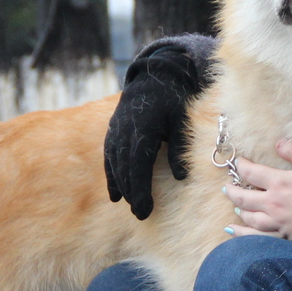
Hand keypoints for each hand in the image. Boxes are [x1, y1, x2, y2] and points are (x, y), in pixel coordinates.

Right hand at [104, 42, 210, 219]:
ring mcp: (115, 129)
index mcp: (143, 127)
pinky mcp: (112, 130)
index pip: (139, 164)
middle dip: (132, 193)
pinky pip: (109, 157)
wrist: (154, 75)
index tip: (145, 208)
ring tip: (131, 206)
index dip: (140, 188)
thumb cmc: (173, 98)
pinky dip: (112, 176)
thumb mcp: (182, 121)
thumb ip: (179, 148)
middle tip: (141, 215)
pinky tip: (115, 194)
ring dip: (122, 187)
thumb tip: (181, 177)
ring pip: (114, 164)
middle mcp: (124, 130)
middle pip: (125, 168)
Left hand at [223, 139, 291, 247]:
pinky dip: (241, 233)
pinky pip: (255, 236)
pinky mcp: (281, 237)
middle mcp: (272, 203)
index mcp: (280, 183)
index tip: (239, 163)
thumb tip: (279, 142)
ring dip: (239, 209)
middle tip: (228, 186)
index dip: (241, 166)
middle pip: (243, 197)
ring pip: (248, 216)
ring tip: (236, 204)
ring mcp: (275, 222)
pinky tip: (234, 232)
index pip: (252, 172)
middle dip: (232, 190)